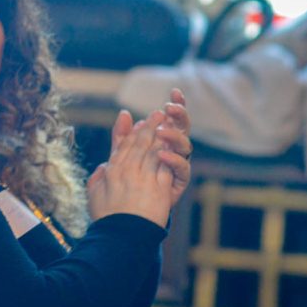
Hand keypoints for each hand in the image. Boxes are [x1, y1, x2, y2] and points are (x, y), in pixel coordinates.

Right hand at [87, 109, 174, 226]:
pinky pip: (166, 167)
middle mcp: (127, 171)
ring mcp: (144, 179)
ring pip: (154, 151)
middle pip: (140, 144)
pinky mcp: (159, 189)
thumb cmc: (106, 219)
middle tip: (157, 113)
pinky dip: (170, 154)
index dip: (132, 131)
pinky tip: (174, 146)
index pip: (123, 146)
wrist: (121, 238)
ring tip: (168, 123)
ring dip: (161, 136)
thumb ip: (98, 177)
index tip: (138, 121)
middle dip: (150, 127)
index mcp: (111, 171)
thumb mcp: (94, 195)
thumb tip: (103, 166)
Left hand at [107, 89, 191, 205]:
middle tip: (171, 107)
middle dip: (180, 114)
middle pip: (183, 128)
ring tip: (161, 132)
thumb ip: (122, 136)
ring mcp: (177, 166)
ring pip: (186, 145)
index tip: (174, 91)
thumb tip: (124, 113)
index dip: (176, 104)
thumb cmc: (125, 183)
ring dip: (174, 136)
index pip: (171, 119)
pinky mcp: (178, 182)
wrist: (126, 215)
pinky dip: (173, 160)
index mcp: (161, 141)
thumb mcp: (120, 156)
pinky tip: (162, 155)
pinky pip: (182, 169)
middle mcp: (172, 151)